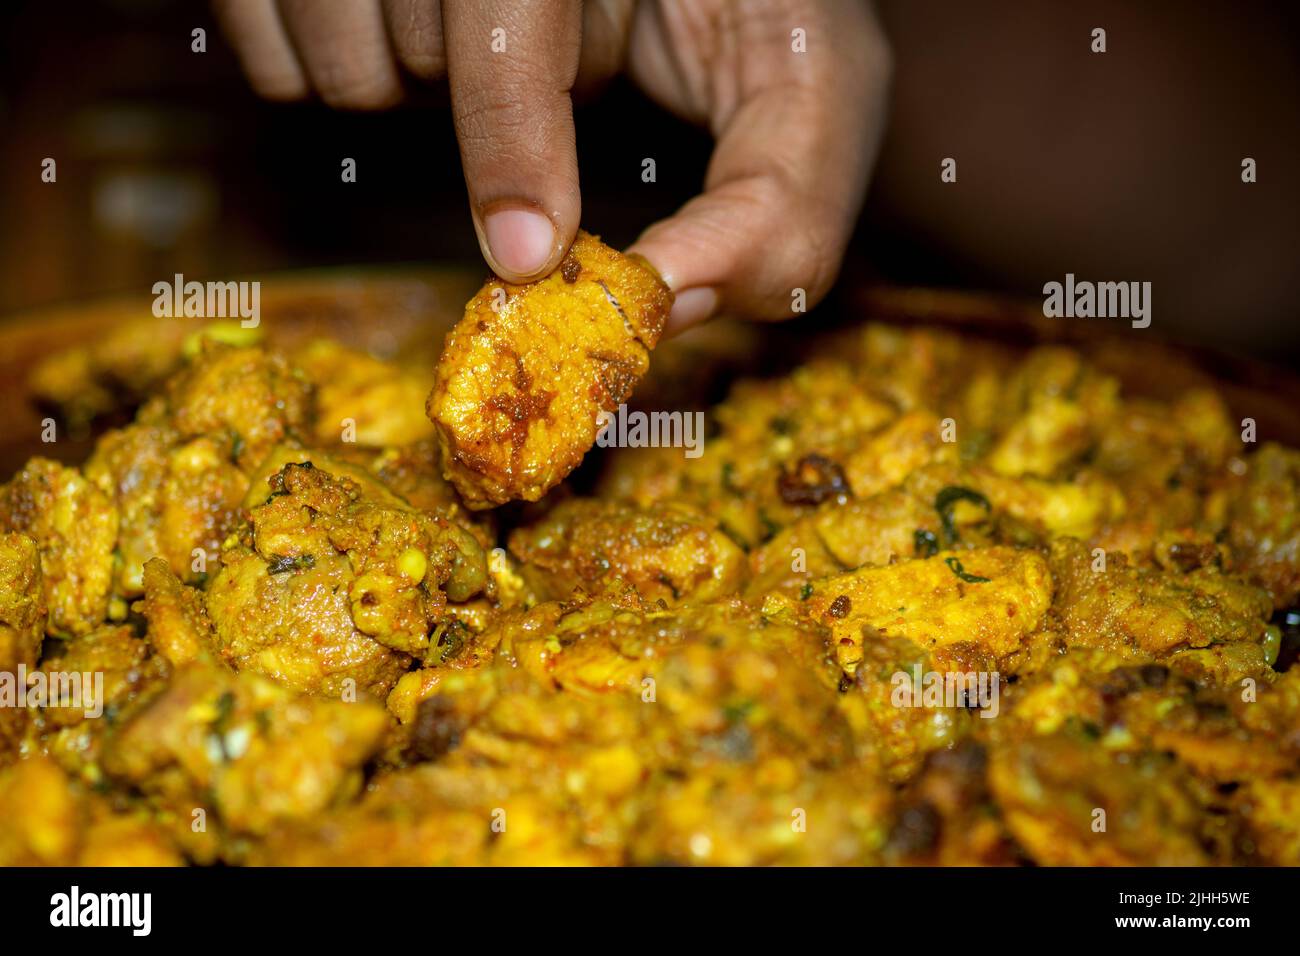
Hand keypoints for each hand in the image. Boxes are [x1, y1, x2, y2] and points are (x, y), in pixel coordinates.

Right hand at [215, 0, 890, 333]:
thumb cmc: (754, 15)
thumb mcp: (806, 88)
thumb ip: (779, 201)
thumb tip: (668, 302)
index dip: (509, 132)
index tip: (526, 253)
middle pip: (411, 40)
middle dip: (489, 122)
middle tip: (553, 94)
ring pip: (333, 56)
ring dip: (415, 99)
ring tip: (487, 58)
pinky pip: (268, 49)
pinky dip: (337, 79)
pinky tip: (426, 43)